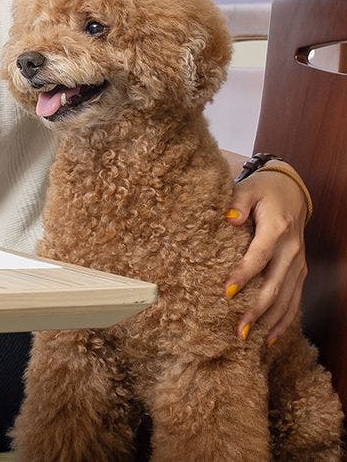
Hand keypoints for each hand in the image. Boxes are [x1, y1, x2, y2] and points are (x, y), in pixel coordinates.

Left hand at [223, 160, 308, 343]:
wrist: (292, 193)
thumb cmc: (264, 192)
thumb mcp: (248, 190)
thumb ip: (238, 203)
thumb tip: (230, 219)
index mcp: (277, 229)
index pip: (259, 255)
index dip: (244, 274)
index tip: (226, 292)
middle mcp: (292, 250)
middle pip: (275, 284)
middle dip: (257, 308)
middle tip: (238, 329)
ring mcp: (298, 263)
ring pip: (287, 298)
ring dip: (270, 320)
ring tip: (250, 337)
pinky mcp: (300, 271)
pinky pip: (295, 299)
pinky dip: (284, 319)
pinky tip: (271, 337)